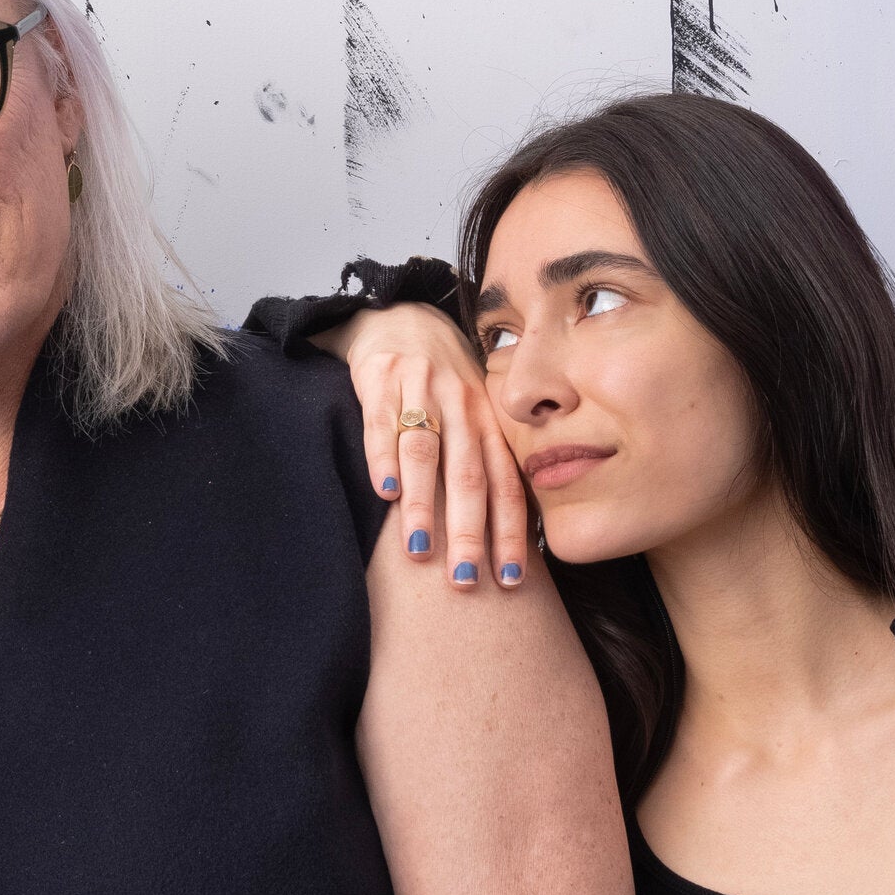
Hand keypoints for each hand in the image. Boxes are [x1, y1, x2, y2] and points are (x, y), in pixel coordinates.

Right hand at [317, 303, 528, 589]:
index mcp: (489, 421)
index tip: (511, 580)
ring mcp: (421, 388)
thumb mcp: (474, 413)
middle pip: (468, 475)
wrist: (401, 314)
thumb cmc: (441, 382)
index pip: (505, 483)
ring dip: (423, 504)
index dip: (510, 532)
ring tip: (420, 549)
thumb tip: (514, 537)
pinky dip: (383, 457)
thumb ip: (487, 462)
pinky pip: (382, 422)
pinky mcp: (380, 376)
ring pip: (426, 452)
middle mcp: (461, 405)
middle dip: (469, 531)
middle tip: (465, 579)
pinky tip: (383, 492)